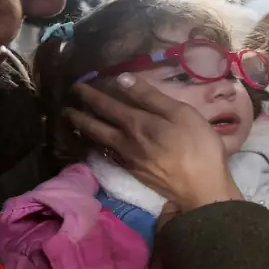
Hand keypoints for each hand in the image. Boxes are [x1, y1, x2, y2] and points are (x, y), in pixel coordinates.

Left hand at [66, 73, 242, 210]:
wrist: (201, 188)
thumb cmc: (198, 146)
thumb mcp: (181, 114)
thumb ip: (151, 97)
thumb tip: (122, 79)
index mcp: (137, 123)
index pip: (107, 105)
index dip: (91, 95)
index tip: (77, 87)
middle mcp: (127, 141)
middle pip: (97, 126)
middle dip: (81, 115)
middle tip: (67, 107)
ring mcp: (130, 159)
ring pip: (102, 142)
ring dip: (87, 132)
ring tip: (78, 125)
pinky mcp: (136, 173)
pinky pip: (111, 156)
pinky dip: (100, 148)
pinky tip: (102, 146)